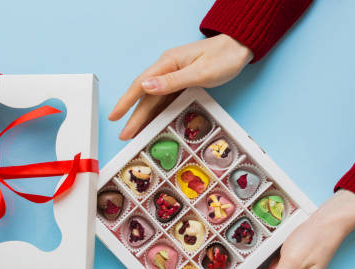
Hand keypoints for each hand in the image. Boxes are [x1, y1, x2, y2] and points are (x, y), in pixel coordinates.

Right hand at [108, 34, 252, 139]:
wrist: (240, 47)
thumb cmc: (224, 57)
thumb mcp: (200, 72)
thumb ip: (172, 81)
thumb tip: (145, 87)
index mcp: (167, 62)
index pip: (140, 84)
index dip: (126, 102)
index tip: (114, 116)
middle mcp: (167, 68)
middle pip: (145, 96)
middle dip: (134, 116)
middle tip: (124, 136)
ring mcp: (174, 75)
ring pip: (154, 100)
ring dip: (144, 117)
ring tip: (135, 135)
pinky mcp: (181, 82)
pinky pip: (165, 100)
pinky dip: (158, 113)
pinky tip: (153, 124)